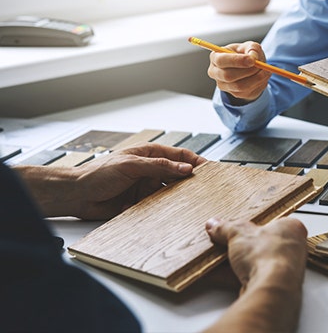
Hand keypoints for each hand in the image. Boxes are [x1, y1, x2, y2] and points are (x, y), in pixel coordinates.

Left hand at [17, 143, 205, 219]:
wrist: (76, 196)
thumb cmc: (97, 174)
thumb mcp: (131, 165)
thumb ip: (159, 166)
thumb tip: (184, 167)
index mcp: (150, 155)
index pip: (180, 155)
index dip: (196, 161)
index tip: (210, 170)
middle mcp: (151, 170)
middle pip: (178, 175)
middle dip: (190, 182)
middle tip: (204, 190)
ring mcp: (147, 187)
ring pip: (170, 193)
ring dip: (176, 199)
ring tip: (188, 205)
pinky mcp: (141, 203)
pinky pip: (158, 207)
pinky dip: (161, 211)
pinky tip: (166, 214)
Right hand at [204, 217, 306, 331]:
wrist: (270, 289)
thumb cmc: (269, 256)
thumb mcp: (239, 233)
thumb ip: (226, 228)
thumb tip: (216, 225)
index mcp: (291, 229)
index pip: (270, 222)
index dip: (250, 225)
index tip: (234, 227)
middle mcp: (291, 249)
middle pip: (260, 244)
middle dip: (240, 245)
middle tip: (224, 241)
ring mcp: (283, 270)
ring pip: (254, 262)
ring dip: (235, 261)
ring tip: (218, 257)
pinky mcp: (272, 287)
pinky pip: (250, 278)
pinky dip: (234, 276)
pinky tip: (219, 273)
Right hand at [207, 41, 270, 104]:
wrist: (250, 68)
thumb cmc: (246, 54)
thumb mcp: (250, 46)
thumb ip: (252, 48)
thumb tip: (253, 57)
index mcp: (215, 57)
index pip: (221, 61)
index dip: (237, 61)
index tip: (252, 60)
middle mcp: (215, 73)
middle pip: (228, 76)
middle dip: (247, 71)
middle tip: (260, 65)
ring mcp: (224, 85)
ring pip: (239, 86)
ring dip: (256, 78)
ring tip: (266, 70)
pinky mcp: (234, 94)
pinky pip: (247, 92)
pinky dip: (258, 84)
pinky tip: (263, 76)